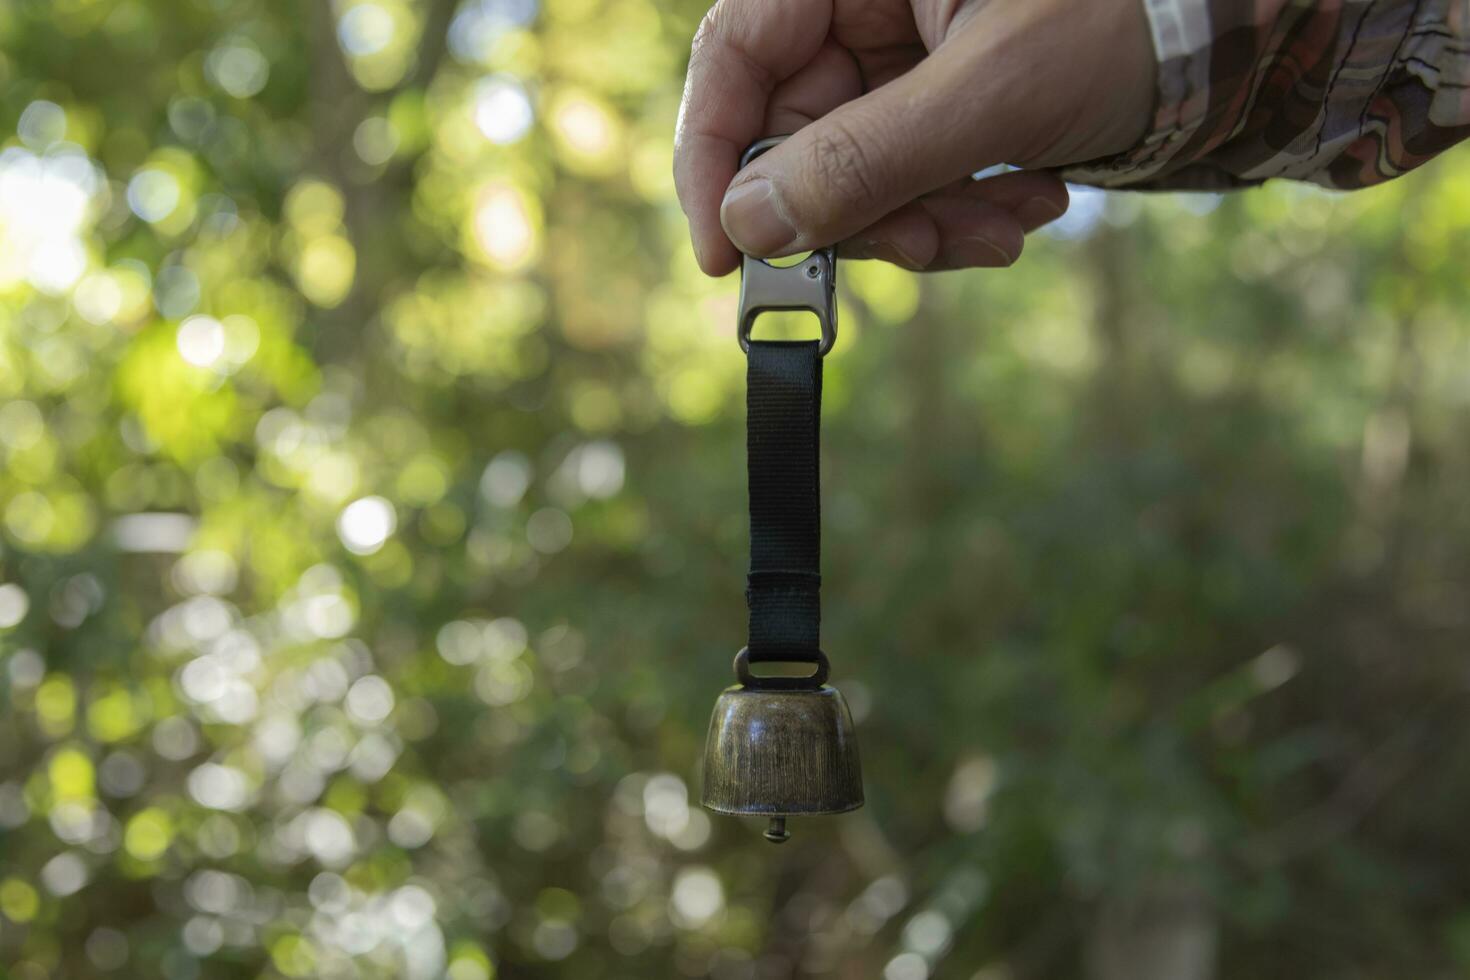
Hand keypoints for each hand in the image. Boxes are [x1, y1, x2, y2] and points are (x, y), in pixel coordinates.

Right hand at [674, 0, 1155, 273]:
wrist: (1248, 29)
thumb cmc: (1134, 13)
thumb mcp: (997, 89)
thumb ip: (868, 158)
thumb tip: (751, 226)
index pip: (736, 52)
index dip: (716, 155)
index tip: (726, 255)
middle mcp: (868, 2)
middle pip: (798, 130)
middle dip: (864, 211)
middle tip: (924, 250)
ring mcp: (906, 53)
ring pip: (858, 169)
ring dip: (925, 221)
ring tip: (1008, 227)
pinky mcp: (945, 98)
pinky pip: (914, 173)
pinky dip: (961, 208)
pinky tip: (1031, 201)